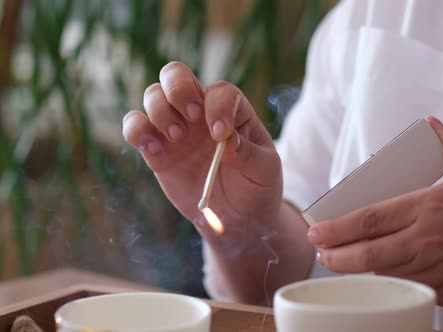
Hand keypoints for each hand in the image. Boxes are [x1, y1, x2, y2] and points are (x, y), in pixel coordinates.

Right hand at [122, 62, 281, 239]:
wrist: (238, 217)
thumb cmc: (256, 186)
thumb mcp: (264, 170)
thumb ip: (249, 153)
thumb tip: (226, 142)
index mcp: (232, 111)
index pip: (219, 90)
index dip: (218, 106)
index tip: (221, 134)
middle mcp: (200, 113)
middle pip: (175, 74)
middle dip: (178, 89)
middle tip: (191, 118)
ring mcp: (176, 129)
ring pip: (152, 95)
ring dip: (160, 112)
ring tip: (177, 139)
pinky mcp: (156, 150)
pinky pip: (134, 126)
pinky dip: (137, 130)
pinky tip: (155, 150)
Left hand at [308, 117, 442, 306]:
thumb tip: (432, 123)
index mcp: (431, 206)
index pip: (371, 218)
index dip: (337, 227)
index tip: (316, 230)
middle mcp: (429, 240)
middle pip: (367, 254)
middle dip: (336, 256)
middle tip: (319, 252)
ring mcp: (438, 269)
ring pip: (382, 274)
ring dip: (356, 271)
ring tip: (340, 263)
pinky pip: (408, 289)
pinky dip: (388, 283)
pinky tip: (379, 276)